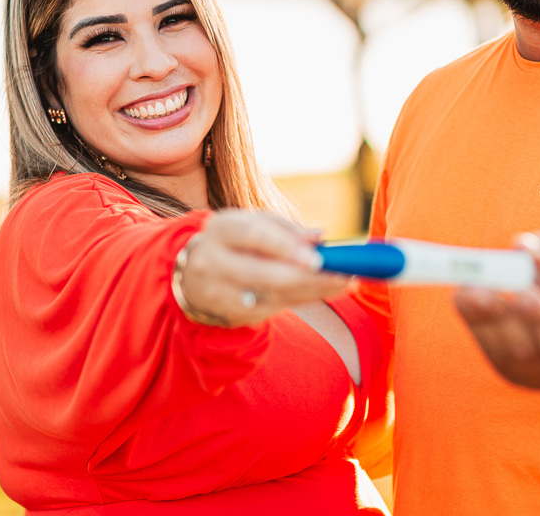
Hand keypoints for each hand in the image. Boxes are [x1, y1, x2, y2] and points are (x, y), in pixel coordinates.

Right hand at [175, 209, 348, 327]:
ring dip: (314, 290)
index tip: (318, 257)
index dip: (285, 246)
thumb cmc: (234, 242)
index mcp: (221, 229)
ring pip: (274, 295)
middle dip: (308, 277)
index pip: (253, 235)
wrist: (194, 274)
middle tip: (343, 274)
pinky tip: (327, 291)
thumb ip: (285, 228)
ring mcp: (219, 293)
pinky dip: (304, 298)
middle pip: (265, 273)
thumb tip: (320, 236)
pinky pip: (275, 308)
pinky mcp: (232, 314)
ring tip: (346, 282)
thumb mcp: (252, 224)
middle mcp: (213, 261)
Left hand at [454, 231, 539, 389]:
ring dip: (481, 314)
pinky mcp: (501, 365)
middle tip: (482, 287)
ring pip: (499, 349)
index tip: (523, 292)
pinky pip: (483, 343)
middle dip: (502, 317)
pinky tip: (464, 291)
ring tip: (471, 283)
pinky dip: (471, 315)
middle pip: (524, 351)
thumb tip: (522, 247)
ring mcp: (527, 374)